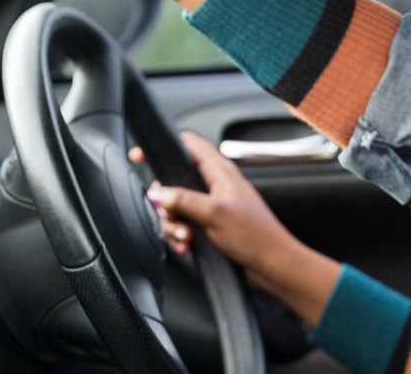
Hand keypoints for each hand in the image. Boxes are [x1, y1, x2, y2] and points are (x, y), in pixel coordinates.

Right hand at [130, 131, 339, 324]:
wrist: (271, 266)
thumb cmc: (256, 236)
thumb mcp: (214, 213)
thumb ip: (182, 200)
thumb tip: (156, 193)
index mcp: (220, 172)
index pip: (187, 145)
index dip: (162, 147)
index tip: (139, 158)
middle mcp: (214, 186)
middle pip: (171, 182)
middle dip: (165, 203)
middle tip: (172, 218)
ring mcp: (210, 206)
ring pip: (174, 207)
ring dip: (172, 225)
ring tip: (185, 238)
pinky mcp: (208, 226)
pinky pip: (182, 226)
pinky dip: (178, 236)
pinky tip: (185, 247)